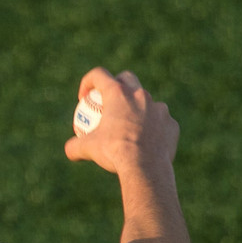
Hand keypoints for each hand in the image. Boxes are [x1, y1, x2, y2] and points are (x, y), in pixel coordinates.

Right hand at [64, 67, 178, 173]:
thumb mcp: (88, 149)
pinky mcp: (171, 124)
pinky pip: (160, 122)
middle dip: (117, 85)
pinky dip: (152, 129)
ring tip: (130, 127)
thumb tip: (70, 149)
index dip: (88, 82)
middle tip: (109, 103)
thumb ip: (75, 146)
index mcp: (118, 94)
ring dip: (137, 109)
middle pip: (127, 78)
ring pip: (147, 102)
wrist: (145, 167)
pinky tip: (146, 142)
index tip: (84, 98)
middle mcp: (140, 95)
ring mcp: (159, 108)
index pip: (99, 75)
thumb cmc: (114, 152)